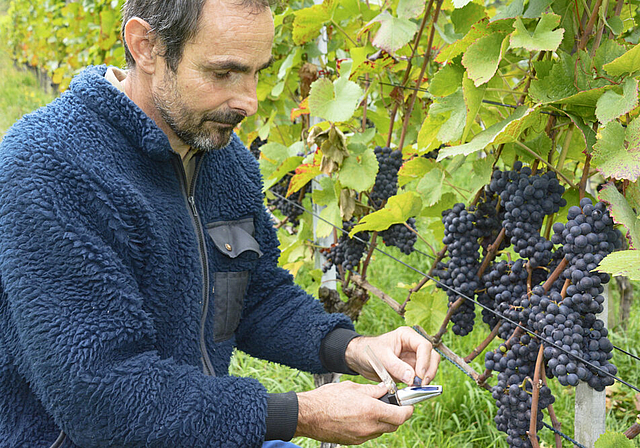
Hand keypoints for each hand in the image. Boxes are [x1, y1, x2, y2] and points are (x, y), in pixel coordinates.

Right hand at [295, 381, 412, 443]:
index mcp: (371, 411)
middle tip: (392, 405)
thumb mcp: (353, 388)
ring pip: (382, 430)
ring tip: (373, 408)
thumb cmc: (328, 398)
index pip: (401, 415)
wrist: (309, 415)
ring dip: (383, 421)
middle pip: (394, 425)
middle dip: (397, 415)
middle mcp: (369, 426)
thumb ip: (373, 390)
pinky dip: (371, 426)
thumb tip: (386, 389)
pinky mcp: (354, 441)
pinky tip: (362, 416)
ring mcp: (362, 436)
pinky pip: (370, 434)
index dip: (408, 410)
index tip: (408, 405)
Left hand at [345, 326, 440, 385]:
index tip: (419, 376)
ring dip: (425, 379)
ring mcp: (413, 358)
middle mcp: (413, 346)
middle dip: (429, 371)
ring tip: (415, 388)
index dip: (425, 361)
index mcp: (406, 336)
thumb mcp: (381, 358)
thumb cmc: (368, 351)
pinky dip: (419, 384)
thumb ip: (396, 367)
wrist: (359, 358)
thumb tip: (412, 378)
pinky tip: (412, 390)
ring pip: (429, 368)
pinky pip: (421, 377)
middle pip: (432, 357)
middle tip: (421, 385)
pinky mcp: (411, 369)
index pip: (424, 346)